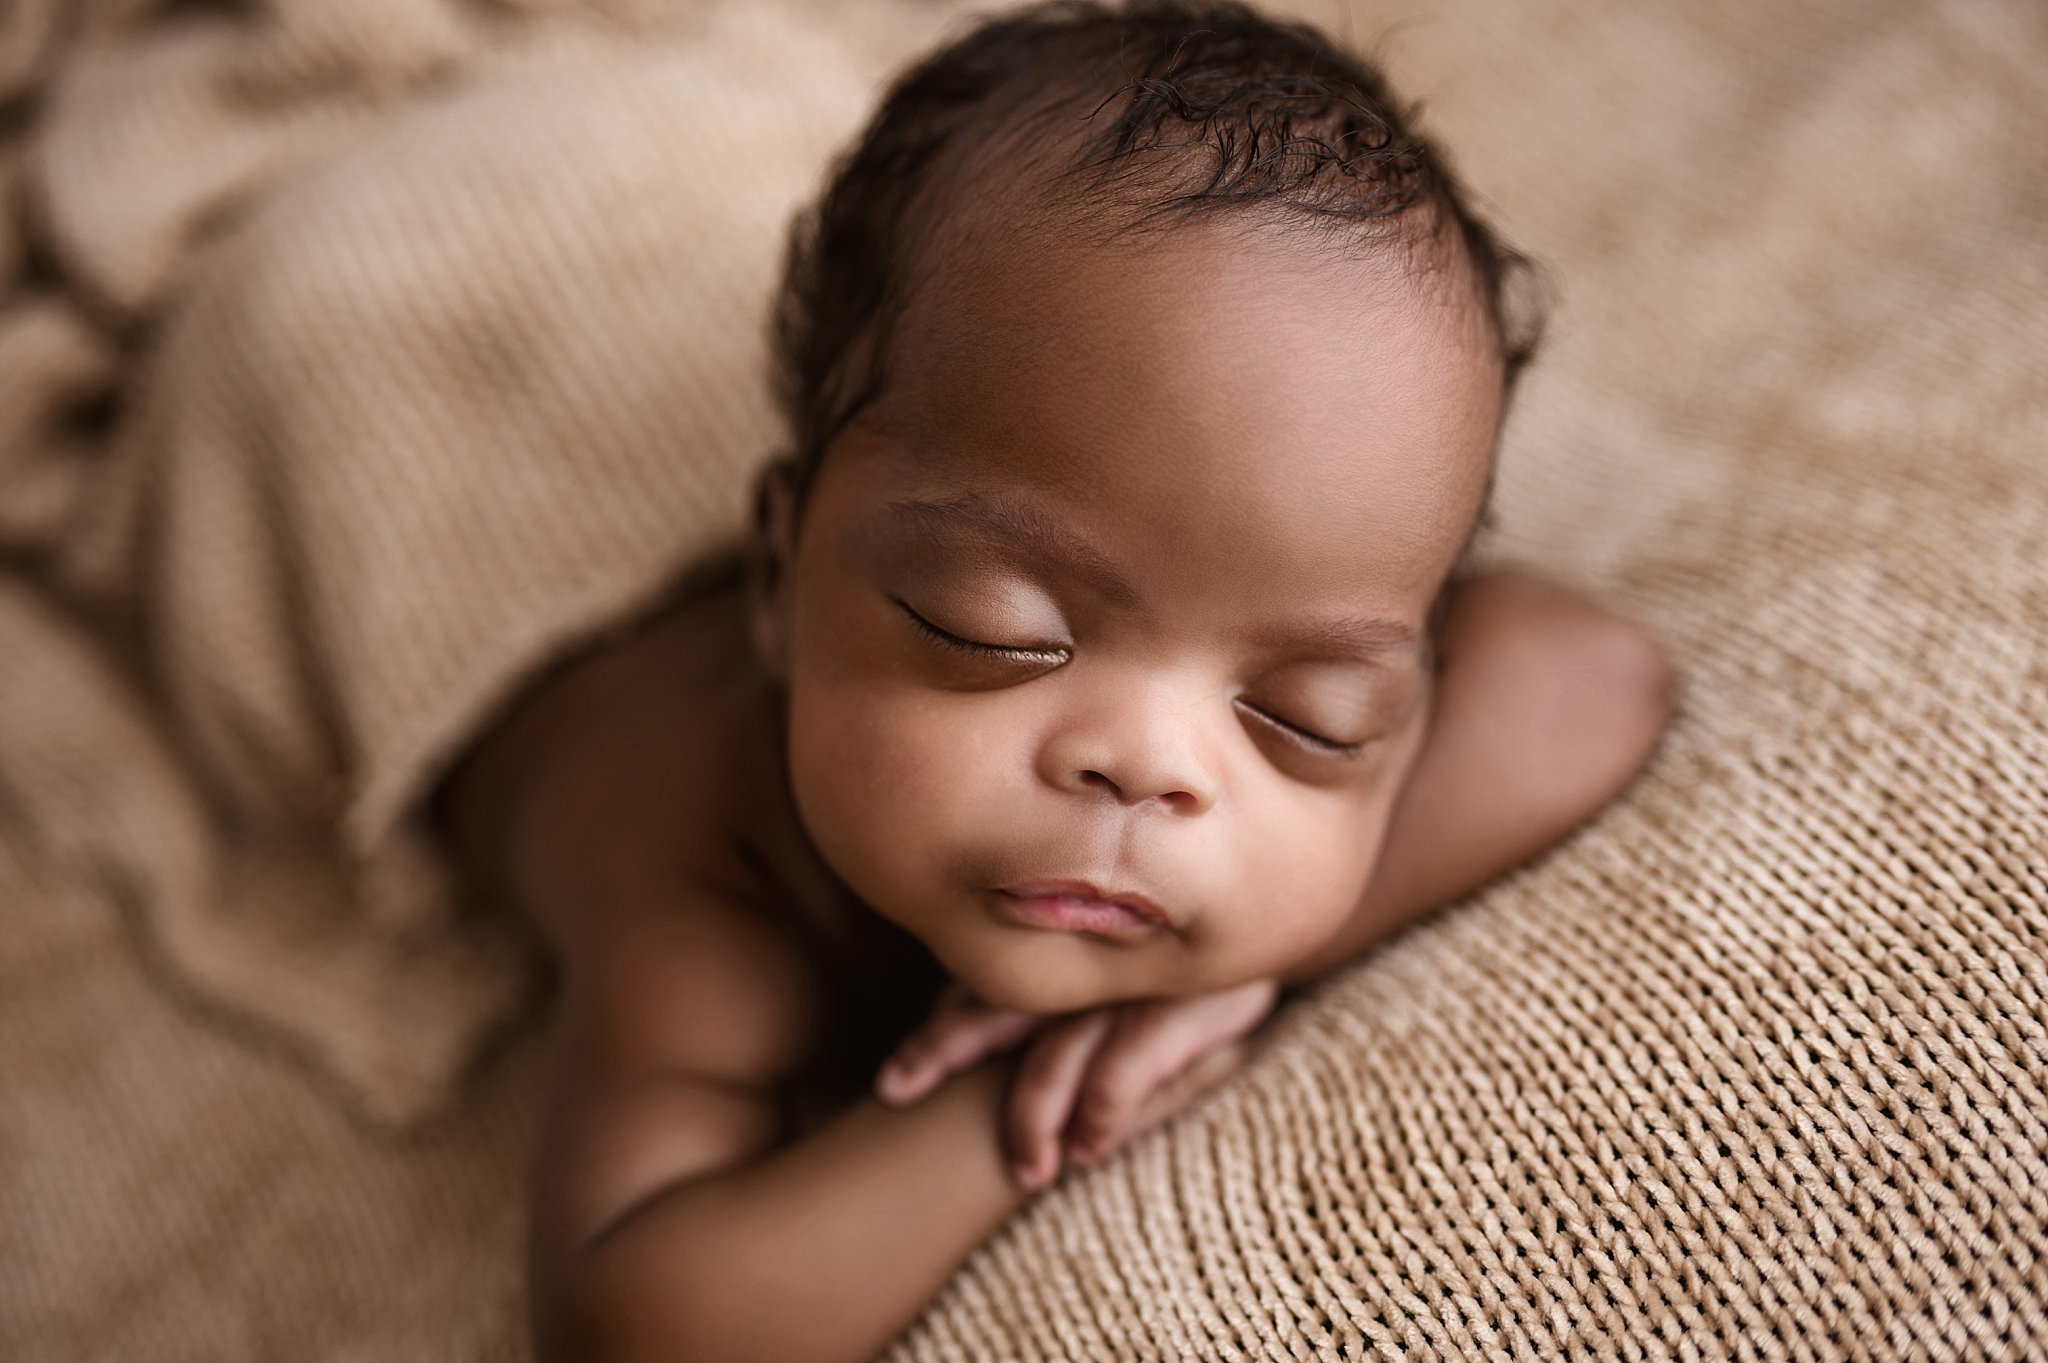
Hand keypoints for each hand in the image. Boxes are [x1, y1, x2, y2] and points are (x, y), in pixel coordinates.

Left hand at [875, 977, 1280, 1189]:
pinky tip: (1091, 1149)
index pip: (980, 987)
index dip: (938, 1034)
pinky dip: (1101, 1114)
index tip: (897, 1085)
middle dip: (942, 1053)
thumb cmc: (1176, 957)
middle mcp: (1081, 961)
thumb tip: (955, 1020)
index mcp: (1060, 949)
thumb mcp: (1108, 964)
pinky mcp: (1177, 1008)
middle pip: (994, 1006)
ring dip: (1031, 1121)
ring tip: (1027, 1172)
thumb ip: (1047, 987)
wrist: (1267, 916)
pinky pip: (1122, 1070)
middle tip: (901, 1096)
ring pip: (1053, 1057)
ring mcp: (1124, 983)